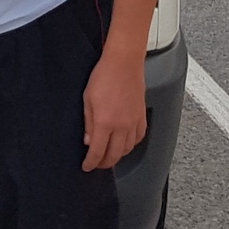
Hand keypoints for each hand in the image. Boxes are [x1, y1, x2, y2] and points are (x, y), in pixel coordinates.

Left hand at [81, 51, 148, 171]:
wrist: (124, 62)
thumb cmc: (104, 75)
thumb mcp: (87, 99)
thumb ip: (88, 123)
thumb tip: (88, 140)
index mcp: (105, 122)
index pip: (98, 152)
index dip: (91, 163)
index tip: (87, 166)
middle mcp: (121, 125)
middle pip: (115, 155)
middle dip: (105, 163)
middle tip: (97, 164)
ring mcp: (134, 121)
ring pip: (128, 149)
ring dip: (118, 155)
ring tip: (110, 154)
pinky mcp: (142, 115)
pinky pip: (139, 137)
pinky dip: (132, 144)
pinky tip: (126, 142)